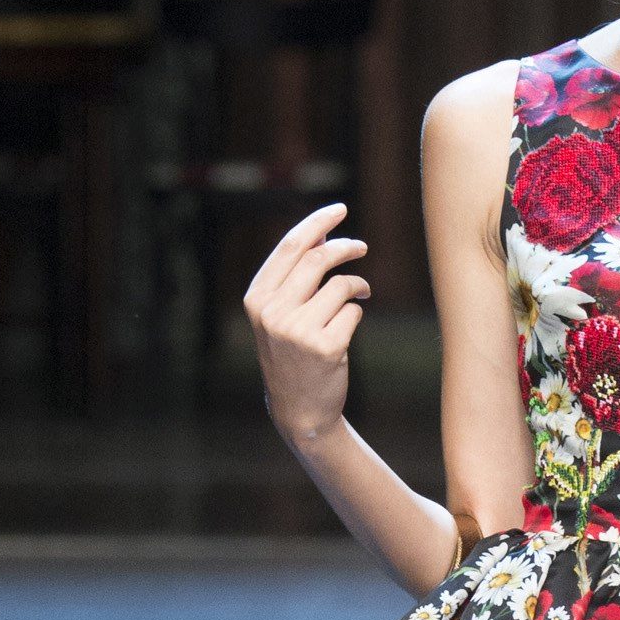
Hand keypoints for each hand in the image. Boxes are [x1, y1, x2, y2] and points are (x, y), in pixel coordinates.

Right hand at [243, 203, 370, 447]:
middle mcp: (273, 313)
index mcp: (257, 299)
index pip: (290, 247)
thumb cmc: (293, 356)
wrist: (300, 409)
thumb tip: (323, 235)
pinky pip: (353, 312)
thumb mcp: (281, 315)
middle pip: (318, 259)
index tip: (339, 210)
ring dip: (357, 285)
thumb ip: (295, 278)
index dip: (317, 223)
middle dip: (346, 247)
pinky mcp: (325, 347)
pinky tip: (348, 328)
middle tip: (362, 246)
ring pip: (340, 285)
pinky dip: (357, 314)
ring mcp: (297, 331)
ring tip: (361, 293)